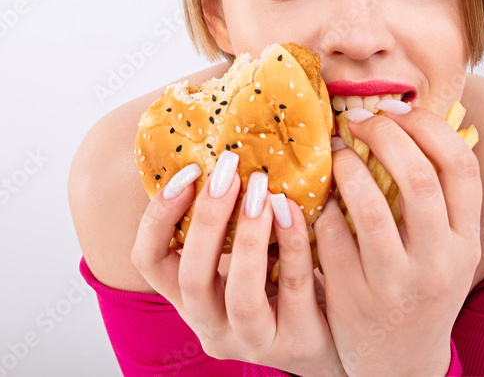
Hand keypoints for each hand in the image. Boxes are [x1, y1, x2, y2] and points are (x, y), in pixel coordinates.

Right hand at [131, 151, 346, 376]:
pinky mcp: (298, 343)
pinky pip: (293, 288)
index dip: (158, 215)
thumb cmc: (281, 279)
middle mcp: (212, 326)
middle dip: (207, 219)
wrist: (336, 333)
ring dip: (249, 237)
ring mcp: (254, 340)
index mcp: (189, 298)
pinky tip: (294, 209)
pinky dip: (293, 244)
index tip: (188, 172)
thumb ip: (225, 217)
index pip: (148, 260)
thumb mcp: (243, 254)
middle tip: (229, 171)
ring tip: (262, 191)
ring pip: (241, 295)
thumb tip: (215, 139)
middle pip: (191, 277)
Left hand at [313, 103, 481, 376]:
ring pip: (369, 206)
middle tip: (359, 120)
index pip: (462, 167)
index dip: (428, 127)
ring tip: (336, 152)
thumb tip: (406, 116)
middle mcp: (439, 263)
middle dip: (384, 135)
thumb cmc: (419, 289)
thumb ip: (437, 197)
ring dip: (346, 167)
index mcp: (466, 242)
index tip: (397, 109)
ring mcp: (395, 284)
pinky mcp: (353, 298)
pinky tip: (319, 197)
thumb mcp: (446, 248)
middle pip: (418, 178)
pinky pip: (331, 236)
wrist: (399, 364)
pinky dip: (322, 208)